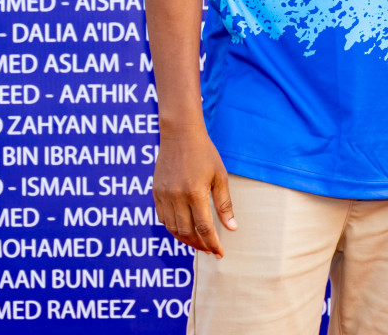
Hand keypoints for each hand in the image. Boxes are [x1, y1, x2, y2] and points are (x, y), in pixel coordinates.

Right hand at [152, 128, 236, 255]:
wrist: (180, 134)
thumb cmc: (204, 154)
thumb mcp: (219, 177)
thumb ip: (224, 204)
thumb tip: (231, 228)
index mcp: (195, 193)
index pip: (204, 228)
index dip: (212, 243)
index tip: (220, 253)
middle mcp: (177, 197)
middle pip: (187, 232)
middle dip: (200, 245)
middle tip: (211, 250)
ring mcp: (164, 195)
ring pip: (173, 229)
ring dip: (186, 240)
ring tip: (199, 243)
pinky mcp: (156, 192)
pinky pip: (163, 218)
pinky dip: (173, 228)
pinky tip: (184, 229)